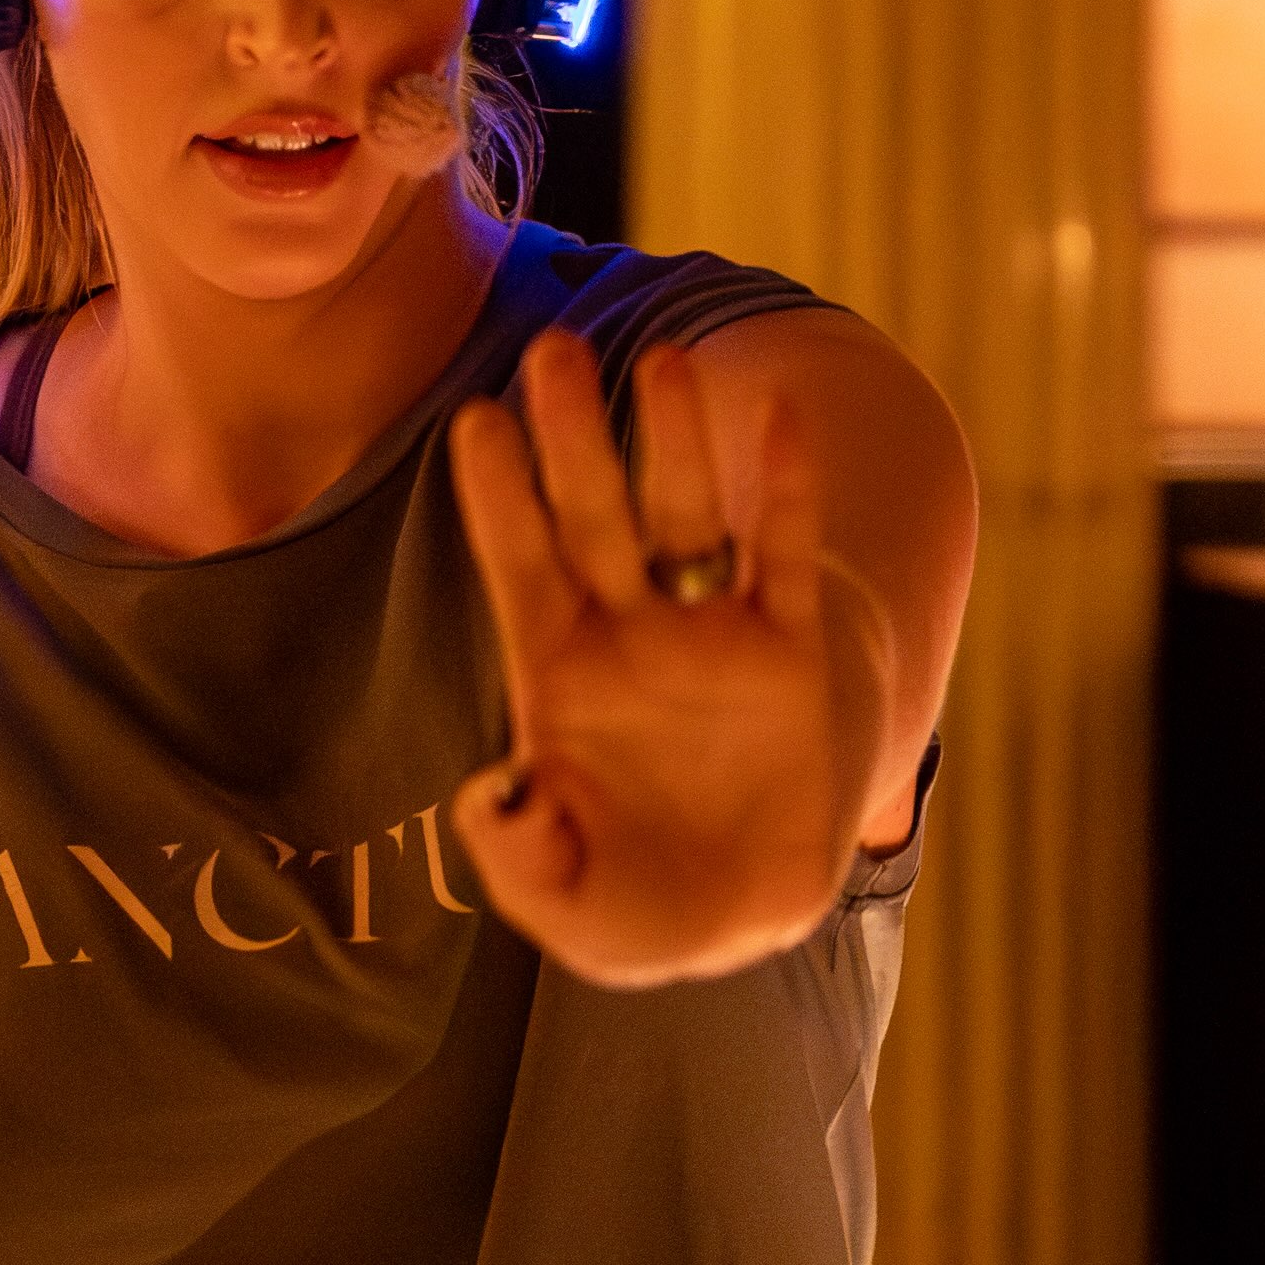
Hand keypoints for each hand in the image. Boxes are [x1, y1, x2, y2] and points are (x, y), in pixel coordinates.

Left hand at [446, 328, 878, 988]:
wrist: (738, 916)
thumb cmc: (629, 905)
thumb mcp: (565, 905)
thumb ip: (520, 857)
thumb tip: (490, 797)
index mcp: (561, 675)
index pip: (521, 568)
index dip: (500, 498)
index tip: (474, 420)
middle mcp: (630, 633)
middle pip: (595, 516)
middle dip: (574, 437)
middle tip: (553, 349)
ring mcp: (710, 635)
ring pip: (688, 517)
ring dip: (677, 441)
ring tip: (666, 358)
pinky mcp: (789, 653)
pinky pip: (787, 558)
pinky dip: (788, 491)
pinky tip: (785, 419)